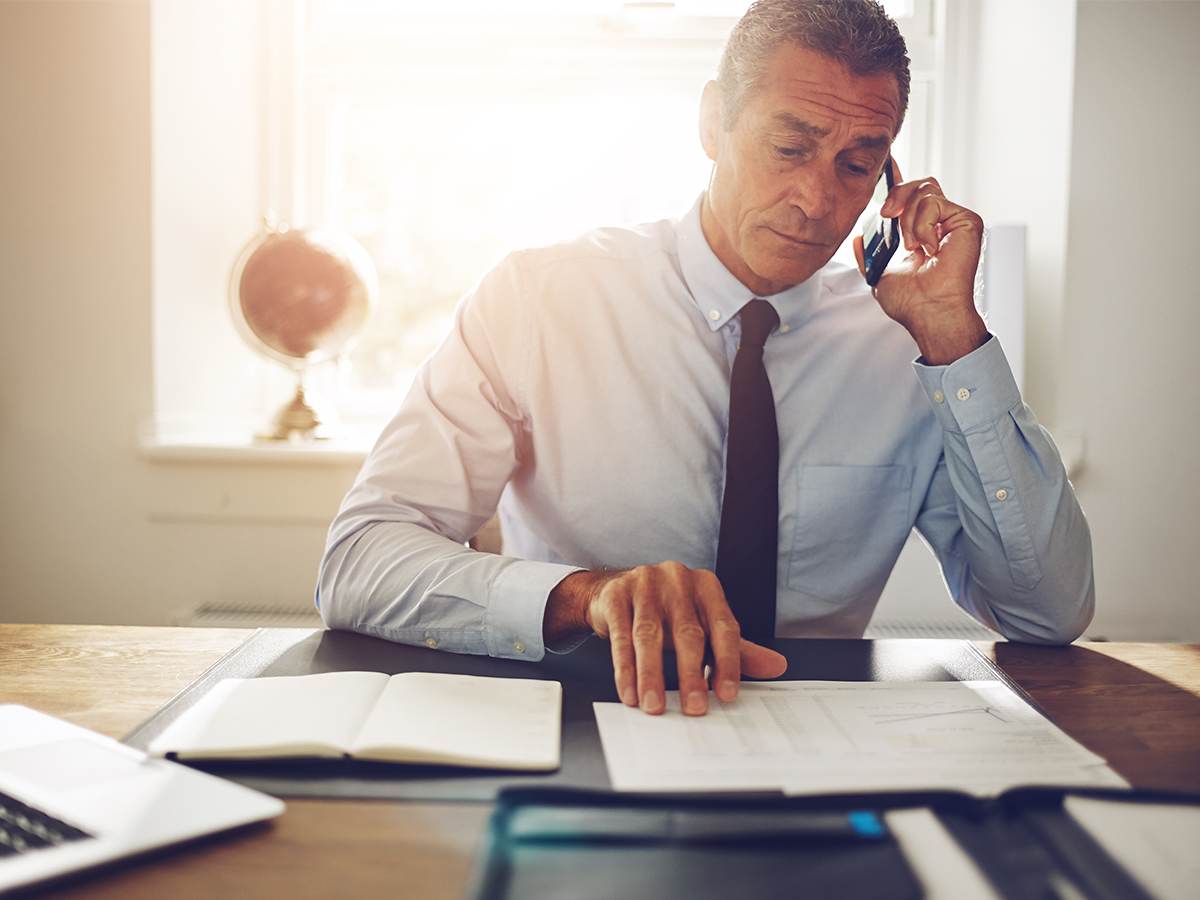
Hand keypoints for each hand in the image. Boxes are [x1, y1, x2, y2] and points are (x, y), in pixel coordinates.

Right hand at [543, 563, 786, 715]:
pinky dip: (625, 668)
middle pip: (687, 632)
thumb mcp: (702, 626)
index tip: (727, 694)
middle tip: (694, 707)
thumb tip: (776, 666)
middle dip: (691, 674)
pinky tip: (629, 691)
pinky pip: (621, 636)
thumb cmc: (665, 612)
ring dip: (652, 675)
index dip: (728, 662)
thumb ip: (736, 648)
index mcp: (706, 586)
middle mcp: (677, 580)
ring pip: (649, 635)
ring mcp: (644, 584)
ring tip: (655, 706)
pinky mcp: (616, 595)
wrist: (613, 592)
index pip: (723, 626)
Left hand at [853, 166, 987, 364]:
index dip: (897, 179)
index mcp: (921, 231)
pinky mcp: (967, 221)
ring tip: (912, 247)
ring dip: (909, 220)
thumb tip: (859, 237)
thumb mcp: (878, 272)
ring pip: (925, 191)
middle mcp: (940, 222)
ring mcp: (954, 220)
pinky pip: (934, 204)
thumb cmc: (909, 300)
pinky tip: (928, 248)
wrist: (927, 310)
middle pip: (919, 184)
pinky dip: (922, 226)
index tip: (883, 168)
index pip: (911, 196)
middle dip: (897, 193)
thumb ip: (869, 252)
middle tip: (887, 214)